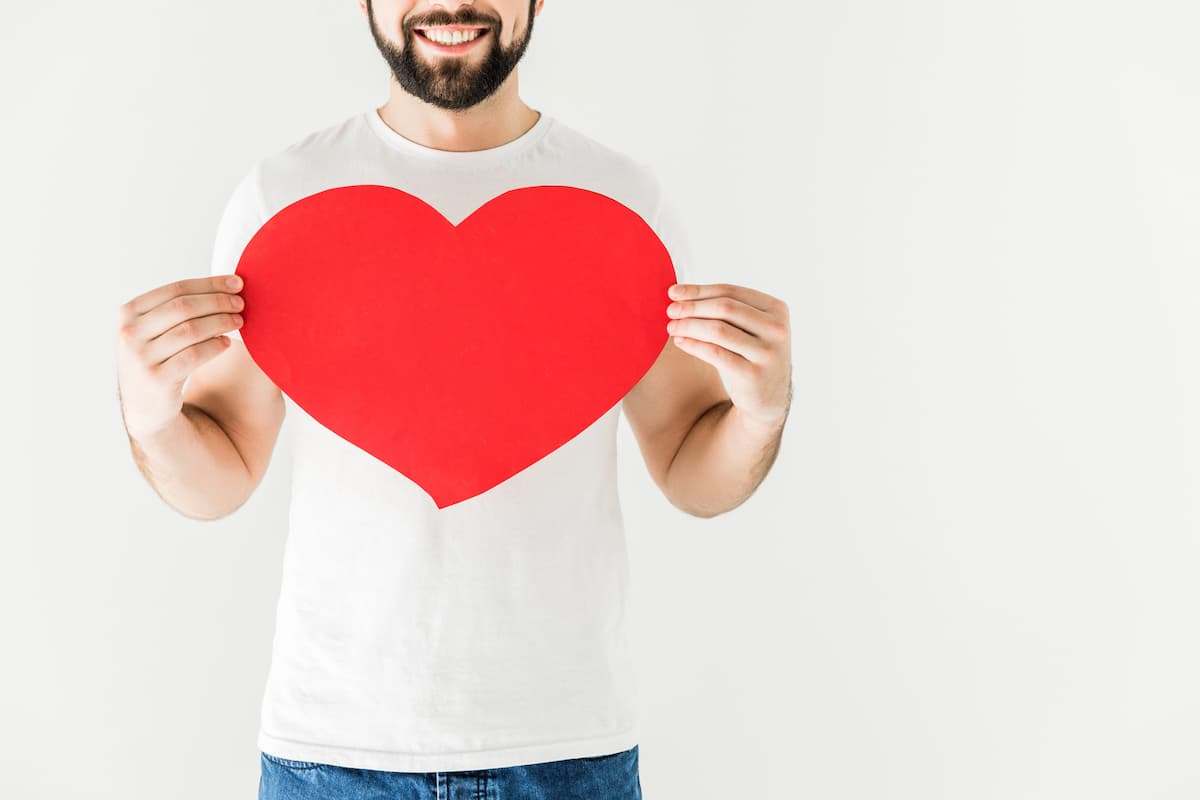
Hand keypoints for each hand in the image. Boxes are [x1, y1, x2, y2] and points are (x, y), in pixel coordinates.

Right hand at [115, 274, 245, 439]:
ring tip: (239, 321)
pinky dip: (214, 346)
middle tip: (241, 303)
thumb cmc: (158, 359)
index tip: (237, 282)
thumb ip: (178, 308)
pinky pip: (194, 356)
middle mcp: (129, 333)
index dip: (210, 284)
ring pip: (191, 330)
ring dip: (221, 322)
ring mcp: (140, 357)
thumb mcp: (155, 330)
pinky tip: (226, 343)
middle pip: (184, 307)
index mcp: (129, 313)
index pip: (176, 289)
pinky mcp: (156, 379)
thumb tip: (226, 286)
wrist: (145, 406)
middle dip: (218, 302)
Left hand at [666, 282, 791, 428]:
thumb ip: (725, 308)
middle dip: (693, 307)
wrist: (768, 397)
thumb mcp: (748, 327)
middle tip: (670, 310)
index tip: (674, 292)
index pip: (731, 291)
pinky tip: (680, 342)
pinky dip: (694, 345)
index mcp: (777, 309)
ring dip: (689, 326)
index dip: (699, 290)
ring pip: (718, 330)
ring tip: (672, 327)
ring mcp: (767, 353)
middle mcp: (777, 329)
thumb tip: (679, 293)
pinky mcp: (753, 375)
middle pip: (725, 308)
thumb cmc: (750, 354)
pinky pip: (716, 354)